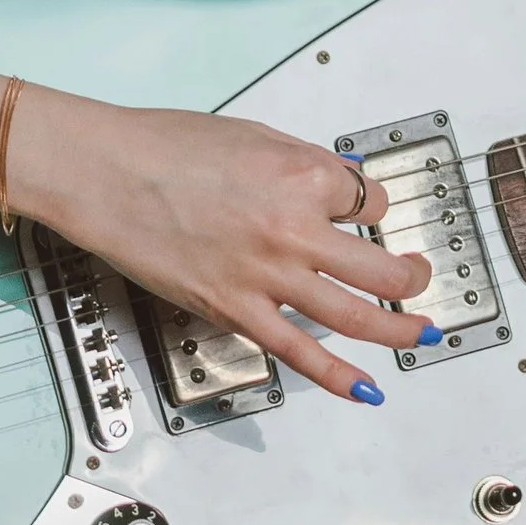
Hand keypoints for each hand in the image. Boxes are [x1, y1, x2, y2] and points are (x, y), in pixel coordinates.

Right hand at [19, 92, 435, 403]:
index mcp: (304, 176)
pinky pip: (299, 352)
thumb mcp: (254, 136)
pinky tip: (366, 388)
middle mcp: (295, 229)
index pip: (369, 199)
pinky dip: (338, 376)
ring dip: (398, 329)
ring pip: (355, 315)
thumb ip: (305, 164)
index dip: (368, 206)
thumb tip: (344, 185)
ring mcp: (268, 276)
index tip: (359, 210)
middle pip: (381, 266)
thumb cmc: (165, 146)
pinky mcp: (236, 310)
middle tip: (418, 277)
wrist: (105, 173)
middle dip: (410, 275)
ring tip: (420, 333)